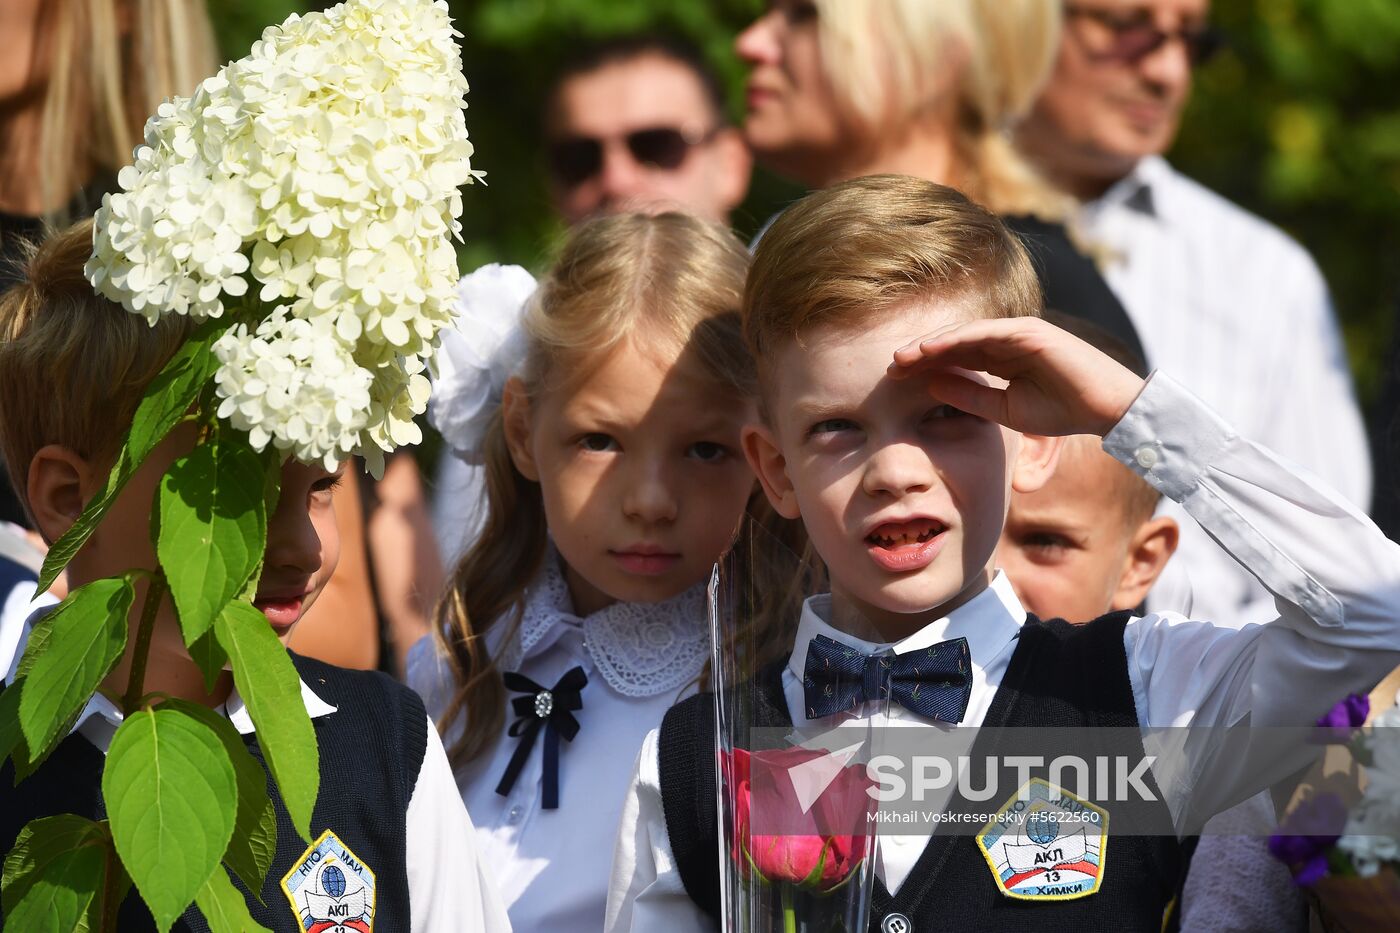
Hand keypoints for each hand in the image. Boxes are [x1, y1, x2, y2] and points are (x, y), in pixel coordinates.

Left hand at [888, 317, 1146, 437]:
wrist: (1106, 409)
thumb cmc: (1062, 410)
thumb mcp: (1005, 410)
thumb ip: (970, 396)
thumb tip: (930, 385)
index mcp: (1001, 358)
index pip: (954, 358)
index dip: (924, 366)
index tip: (894, 378)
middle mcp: (1006, 340)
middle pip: (953, 343)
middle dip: (919, 353)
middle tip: (889, 367)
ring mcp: (1017, 332)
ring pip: (963, 334)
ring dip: (930, 344)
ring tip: (901, 357)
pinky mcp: (1029, 331)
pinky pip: (984, 332)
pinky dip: (956, 338)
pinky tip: (930, 348)